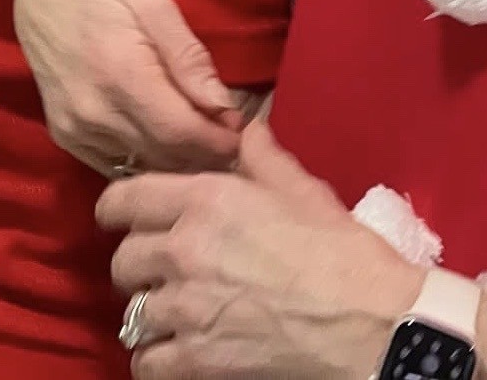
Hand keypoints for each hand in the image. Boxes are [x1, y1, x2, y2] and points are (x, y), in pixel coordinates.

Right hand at [14, 0, 244, 175]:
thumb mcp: (158, 8)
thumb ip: (189, 58)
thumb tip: (223, 106)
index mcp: (122, 75)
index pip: (179, 132)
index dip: (217, 141)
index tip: (242, 135)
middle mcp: (94, 113)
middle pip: (163, 157)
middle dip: (205, 157)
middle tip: (233, 144)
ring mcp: (75, 131)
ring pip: (141, 169)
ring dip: (178, 165)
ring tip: (205, 147)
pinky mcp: (66, 140)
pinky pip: (116, 168)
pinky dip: (147, 165)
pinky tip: (168, 150)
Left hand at [100, 122, 421, 379]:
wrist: (369, 323)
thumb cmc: (342, 252)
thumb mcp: (304, 191)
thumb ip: (263, 159)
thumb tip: (246, 129)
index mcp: (208, 200)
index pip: (124, 200)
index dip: (117, 210)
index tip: (124, 220)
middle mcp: (185, 250)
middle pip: (124, 261)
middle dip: (140, 267)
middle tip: (166, 273)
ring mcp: (186, 310)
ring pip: (132, 315)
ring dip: (152, 315)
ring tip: (179, 316)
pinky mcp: (194, 361)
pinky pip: (147, 363)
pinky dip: (158, 360)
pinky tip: (181, 352)